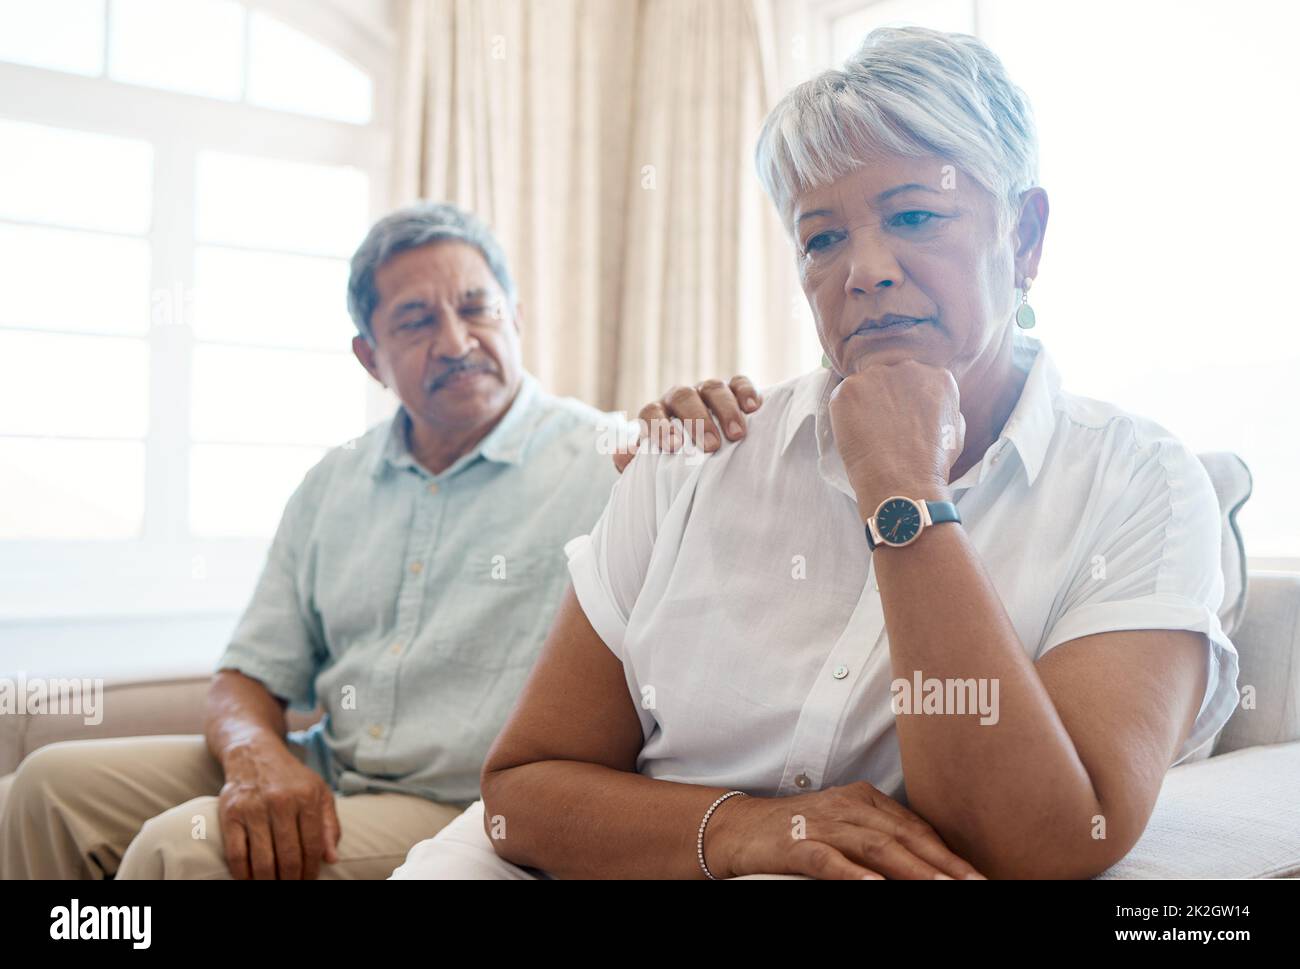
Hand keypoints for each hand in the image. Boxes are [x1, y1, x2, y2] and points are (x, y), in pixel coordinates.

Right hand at [218, 738, 340, 878]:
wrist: (254, 753)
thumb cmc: (291, 778)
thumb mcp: (319, 792)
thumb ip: (329, 825)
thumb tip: (332, 859)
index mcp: (306, 797)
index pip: (312, 845)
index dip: (311, 869)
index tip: (309, 880)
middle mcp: (281, 802)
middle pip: (288, 856)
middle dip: (291, 879)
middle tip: (291, 886)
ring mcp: (253, 808)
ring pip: (263, 860)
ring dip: (269, 881)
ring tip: (273, 885)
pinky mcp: (230, 814)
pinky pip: (236, 854)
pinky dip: (243, 874)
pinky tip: (250, 879)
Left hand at [613, 375, 762, 472]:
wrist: (702, 451)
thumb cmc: (676, 462)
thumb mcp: (655, 465)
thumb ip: (637, 461)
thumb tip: (621, 454)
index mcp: (656, 413)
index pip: (650, 413)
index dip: (659, 428)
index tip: (673, 448)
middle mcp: (679, 398)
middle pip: (683, 397)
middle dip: (698, 421)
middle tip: (712, 446)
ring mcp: (705, 391)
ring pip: (713, 388)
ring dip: (726, 410)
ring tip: (737, 435)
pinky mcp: (732, 389)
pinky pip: (738, 382)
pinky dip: (746, 392)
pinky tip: (755, 408)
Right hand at [706, 780, 985, 879]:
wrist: (737, 828)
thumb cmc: (797, 832)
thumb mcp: (844, 826)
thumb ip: (881, 836)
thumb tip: (929, 865)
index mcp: (864, 800)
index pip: (916, 829)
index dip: (949, 855)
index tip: (978, 878)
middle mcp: (848, 807)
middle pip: (904, 838)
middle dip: (944, 866)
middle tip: (976, 886)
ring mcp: (822, 824)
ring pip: (876, 848)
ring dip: (913, 871)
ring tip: (943, 890)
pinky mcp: (796, 845)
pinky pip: (829, 861)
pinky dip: (854, 875)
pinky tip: (876, 888)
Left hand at [827, 359, 963, 515]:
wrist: (903, 481)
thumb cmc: (931, 464)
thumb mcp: (955, 430)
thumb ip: (941, 406)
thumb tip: (929, 402)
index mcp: (937, 376)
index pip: (915, 378)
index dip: (904, 399)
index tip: (899, 416)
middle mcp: (908, 368)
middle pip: (889, 376)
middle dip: (884, 396)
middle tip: (881, 425)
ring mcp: (877, 376)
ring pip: (865, 385)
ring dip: (863, 404)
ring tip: (869, 433)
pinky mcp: (849, 389)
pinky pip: (842, 396)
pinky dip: (844, 414)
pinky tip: (855, 434)